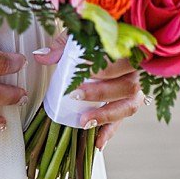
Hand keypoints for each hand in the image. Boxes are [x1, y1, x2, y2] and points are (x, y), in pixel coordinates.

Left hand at [34, 33, 144, 148]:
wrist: (120, 42)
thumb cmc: (101, 38)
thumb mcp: (82, 36)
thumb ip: (62, 46)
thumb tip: (41, 55)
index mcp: (129, 51)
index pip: (120, 61)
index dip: (104, 68)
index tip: (84, 72)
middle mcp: (138, 71)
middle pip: (127, 86)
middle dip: (101, 93)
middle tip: (77, 95)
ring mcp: (138, 88)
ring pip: (129, 105)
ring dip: (106, 115)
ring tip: (85, 122)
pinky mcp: (131, 103)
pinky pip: (123, 119)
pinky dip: (110, 131)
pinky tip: (98, 142)